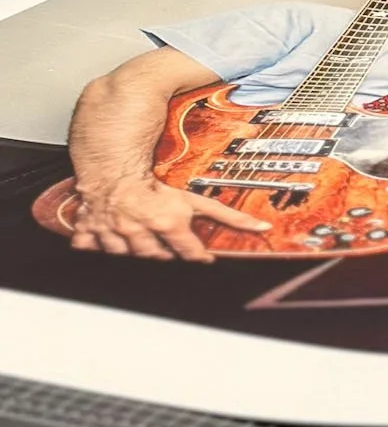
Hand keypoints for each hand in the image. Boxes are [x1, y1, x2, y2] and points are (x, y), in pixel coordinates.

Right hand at [68, 178, 269, 262]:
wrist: (115, 166)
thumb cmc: (155, 183)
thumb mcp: (194, 198)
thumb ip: (228, 217)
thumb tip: (261, 228)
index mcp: (167, 225)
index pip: (189, 254)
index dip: (198, 258)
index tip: (203, 260)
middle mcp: (141, 233)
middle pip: (157, 259)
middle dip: (166, 257)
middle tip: (170, 248)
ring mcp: (114, 235)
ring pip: (126, 259)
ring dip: (136, 255)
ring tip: (145, 245)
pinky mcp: (91, 232)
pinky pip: (89, 250)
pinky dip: (95, 252)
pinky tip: (106, 248)